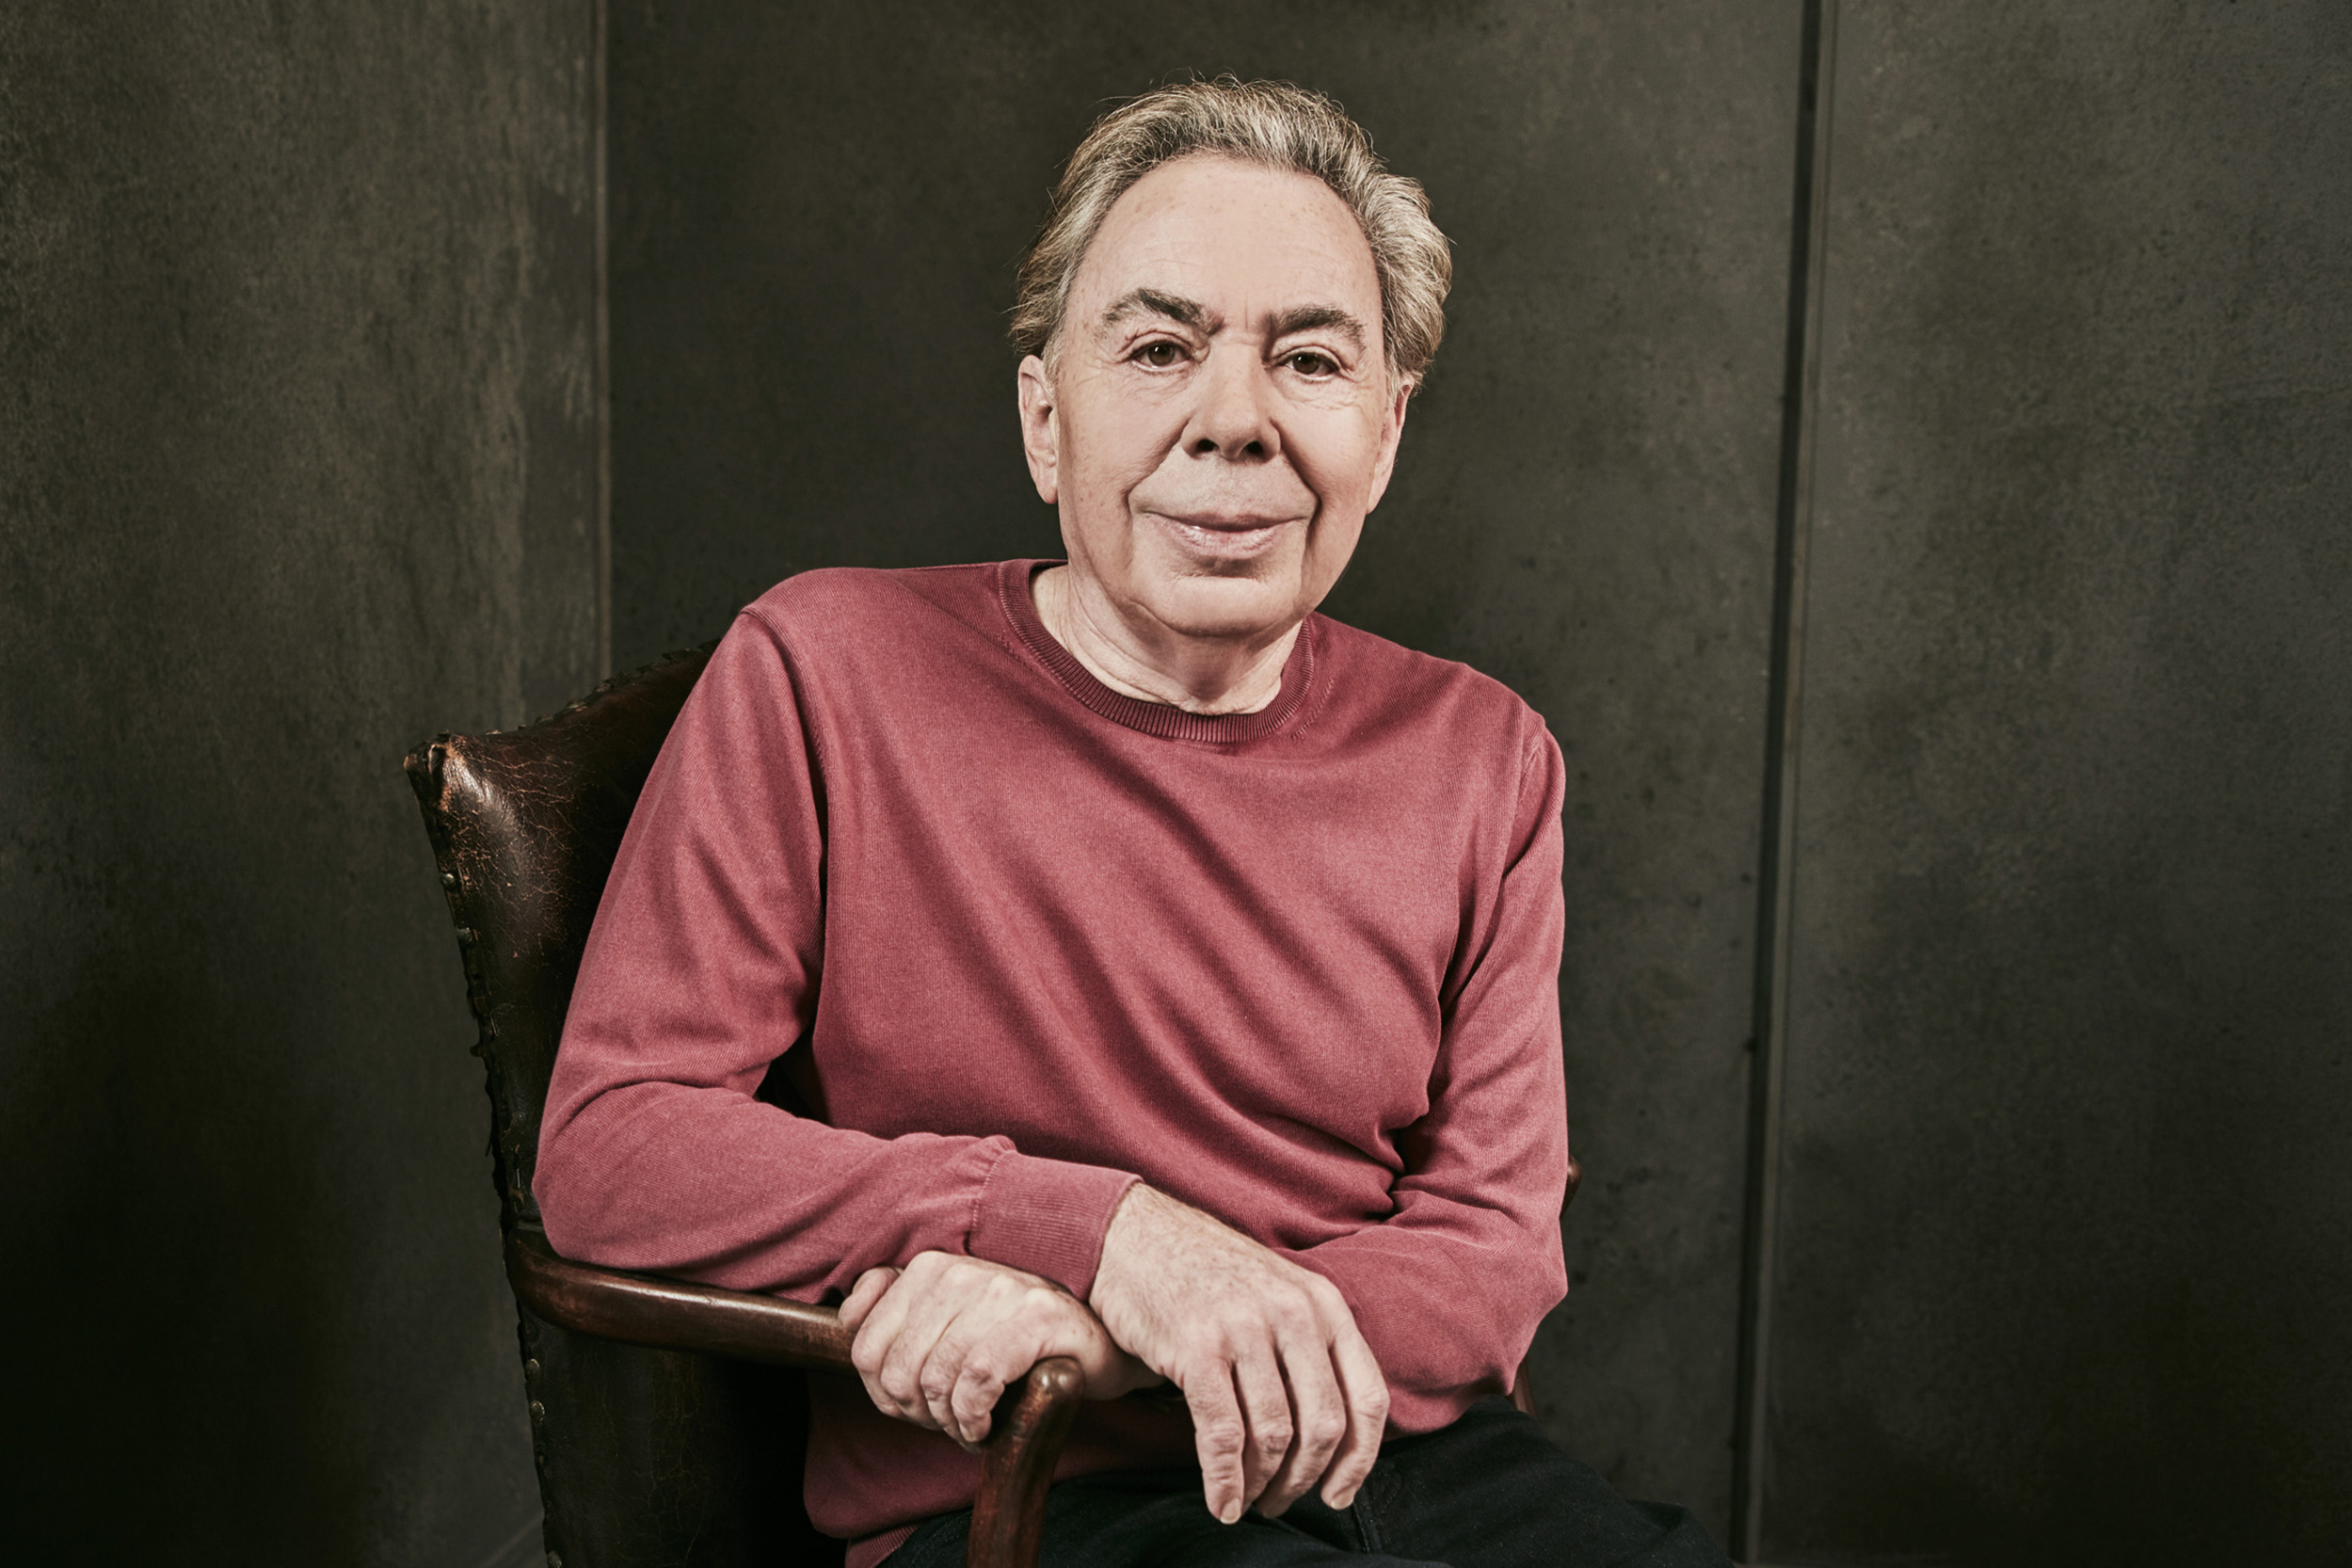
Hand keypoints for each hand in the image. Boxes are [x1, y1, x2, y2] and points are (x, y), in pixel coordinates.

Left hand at [839, 1251, 1155, 1448]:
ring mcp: (1000, 1290)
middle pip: (895, 1370)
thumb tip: (848, 1315)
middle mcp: (960, 1271)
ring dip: (948, 1421)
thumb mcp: (951, 1320)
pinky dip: (973, 1418)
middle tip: (946, 1422)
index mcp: (930, 1268)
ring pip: (936, 1378)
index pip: (864, 1347)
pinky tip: (985, 1425)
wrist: (1100, 1338)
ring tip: (969, 1426)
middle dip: (916, 1413)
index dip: (882, 1394)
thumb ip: (895, 1312)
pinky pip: (977, 1381)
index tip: (915, 1406)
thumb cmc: (1017, 1338)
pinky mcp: (1034, 1318)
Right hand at [1087, 1184, 1387, 1522]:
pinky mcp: (1197, 1346)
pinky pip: (1222, 1433)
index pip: (1368, 1397)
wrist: (1133, 1235)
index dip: (1359, 1460)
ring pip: (1274, 1435)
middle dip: (1304, 1479)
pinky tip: (1221, 1500)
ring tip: (1248, 1500)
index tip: (1339, 1493)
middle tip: (1280, 1502)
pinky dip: (1224, 1480)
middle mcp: (1293, 1313)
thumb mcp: (1278, 1293)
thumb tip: (1331, 1432)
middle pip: (1325, 1425)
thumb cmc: (1205, 1274)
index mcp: (1324, 1303)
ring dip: (1262, 1484)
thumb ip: (1310, 1346)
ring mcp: (1245, 1327)